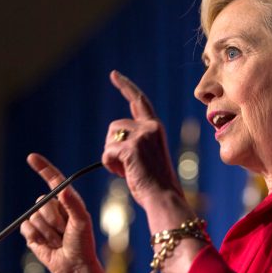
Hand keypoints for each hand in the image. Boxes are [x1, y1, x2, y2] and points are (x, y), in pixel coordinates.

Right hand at [19, 153, 97, 272]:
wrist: (73, 266)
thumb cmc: (82, 244)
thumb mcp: (82, 222)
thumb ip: (74, 204)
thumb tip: (63, 189)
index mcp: (68, 200)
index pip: (53, 180)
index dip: (43, 168)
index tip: (31, 157)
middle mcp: (54, 207)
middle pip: (42, 201)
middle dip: (53, 219)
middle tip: (64, 231)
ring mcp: (42, 219)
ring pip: (34, 216)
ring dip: (47, 231)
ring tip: (58, 240)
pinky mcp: (32, 232)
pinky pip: (26, 227)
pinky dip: (36, 237)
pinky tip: (47, 244)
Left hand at [102, 70, 183, 206]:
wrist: (164, 197)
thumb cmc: (155, 183)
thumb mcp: (147, 156)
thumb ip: (136, 142)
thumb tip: (115, 138)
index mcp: (156, 127)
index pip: (138, 101)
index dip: (125, 86)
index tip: (114, 75)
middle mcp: (150, 127)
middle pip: (115, 126)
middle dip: (113, 145)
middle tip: (126, 166)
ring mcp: (141, 136)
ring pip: (109, 139)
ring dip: (112, 157)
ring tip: (129, 171)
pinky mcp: (131, 148)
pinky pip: (107, 153)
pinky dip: (110, 165)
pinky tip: (124, 174)